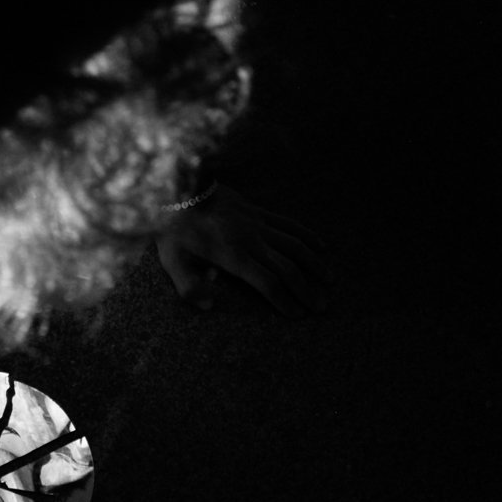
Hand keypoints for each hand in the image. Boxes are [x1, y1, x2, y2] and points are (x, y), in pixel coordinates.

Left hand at [155, 182, 332, 315]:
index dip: (284, 300)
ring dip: (313, 264)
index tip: (298, 315)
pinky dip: (307, 235)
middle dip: (305, 289)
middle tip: (321, 306)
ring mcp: (256, 223)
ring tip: (329, 280)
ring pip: (294, 245)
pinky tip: (321, 246)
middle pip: (286, 267)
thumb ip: (189, 286)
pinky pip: (288, 223)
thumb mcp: (172, 260)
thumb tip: (208, 306)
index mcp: (232, 255)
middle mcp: (250, 240)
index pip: (267, 282)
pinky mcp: (256, 211)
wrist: (178, 186)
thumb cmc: (173, 228)